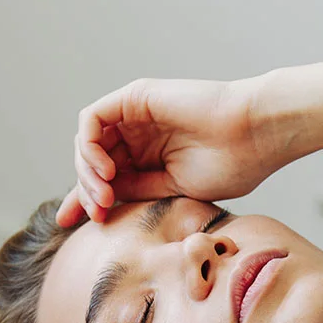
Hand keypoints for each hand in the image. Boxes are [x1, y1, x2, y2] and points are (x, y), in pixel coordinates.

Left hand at [56, 75, 294, 226]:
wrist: (255, 137)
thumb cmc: (231, 166)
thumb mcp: (173, 191)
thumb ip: (136, 193)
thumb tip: (100, 207)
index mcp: (149, 158)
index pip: (103, 178)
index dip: (81, 199)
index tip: (68, 224)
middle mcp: (138, 135)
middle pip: (89, 162)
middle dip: (84, 191)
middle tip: (100, 214)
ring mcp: (134, 115)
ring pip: (86, 142)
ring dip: (86, 173)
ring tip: (106, 196)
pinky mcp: (134, 97)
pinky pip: (92, 120)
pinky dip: (90, 147)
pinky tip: (108, 171)